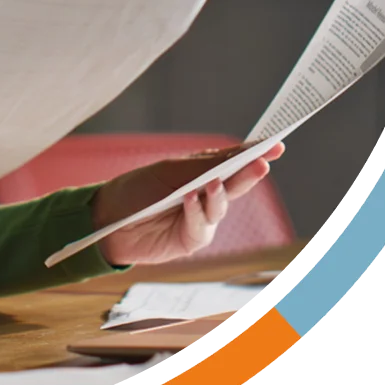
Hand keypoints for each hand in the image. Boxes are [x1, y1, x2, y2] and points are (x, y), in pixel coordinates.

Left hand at [90, 143, 285, 267]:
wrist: (108, 220)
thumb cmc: (137, 190)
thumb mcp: (168, 172)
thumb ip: (201, 167)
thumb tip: (236, 155)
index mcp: (201, 173)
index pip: (232, 162)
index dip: (254, 154)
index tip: (275, 145)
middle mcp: (206, 196)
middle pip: (234, 184)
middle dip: (249, 173)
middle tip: (263, 163)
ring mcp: (202, 219)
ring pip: (220, 207)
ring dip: (219, 195)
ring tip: (214, 183)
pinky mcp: (191, 240)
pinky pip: (201, 225)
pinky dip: (196, 212)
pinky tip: (190, 200)